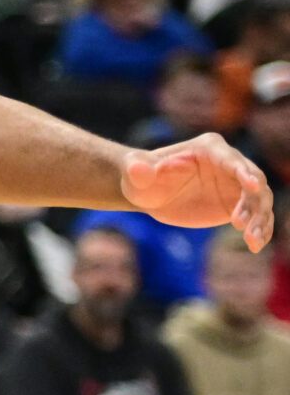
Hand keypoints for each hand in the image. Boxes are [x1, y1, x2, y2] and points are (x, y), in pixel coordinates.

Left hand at [121, 134, 275, 248]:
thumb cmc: (140, 178)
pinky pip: (255, 216)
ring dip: (260, 220)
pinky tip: (256, 246)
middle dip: (253, 202)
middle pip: (253, 181)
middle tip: (241, 224)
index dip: (243, 172)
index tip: (252, 187)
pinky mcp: (236, 204)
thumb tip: (137, 169)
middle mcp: (230, 163)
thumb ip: (137, 169)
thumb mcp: (135, 174)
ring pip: (259, 200)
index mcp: (209, 148)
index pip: (232, 160)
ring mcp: (236, 184)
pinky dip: (260, 229)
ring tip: (252, 241)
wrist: (148, 194)